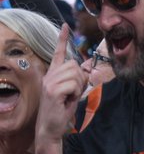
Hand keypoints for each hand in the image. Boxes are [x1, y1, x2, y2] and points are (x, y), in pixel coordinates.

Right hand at [38, 25, 86, 143]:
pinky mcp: (52, 90)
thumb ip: (76, 79)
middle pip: (74, 65)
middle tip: (74, 92)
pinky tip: (67, 100)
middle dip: (81, 78)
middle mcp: (49, 75)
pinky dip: (75, 93)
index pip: (58, 53)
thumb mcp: (71, 91)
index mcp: (53, 74)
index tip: (65, 25)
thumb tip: (84, 69)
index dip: (62, 39)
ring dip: (78, 87)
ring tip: (69, 97)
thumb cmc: (61, 110)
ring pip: (75, 74)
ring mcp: (49, 82)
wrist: (50, 128)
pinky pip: (74, 84)